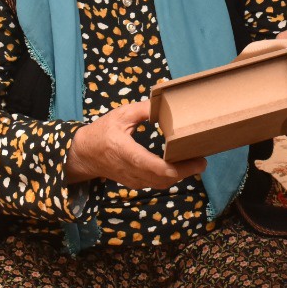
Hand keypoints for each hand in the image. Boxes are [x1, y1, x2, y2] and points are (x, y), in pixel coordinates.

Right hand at [66, 100, 206, 189]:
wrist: (85, 154)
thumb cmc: (102, 131)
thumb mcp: (121, 114)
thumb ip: (144, 110)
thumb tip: (165, 103)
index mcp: (127, 152)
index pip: (156, 167)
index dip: (179, 168)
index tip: (197, 160)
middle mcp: (131, 170)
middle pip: (164, 179)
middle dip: (186, 172)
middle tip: (202, 160)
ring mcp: (133, 179)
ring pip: (161, 184)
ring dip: (179, 176)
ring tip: (194, 162)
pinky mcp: (135, 183)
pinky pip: (156, 184)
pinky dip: (170, 178)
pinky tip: (180, 167)